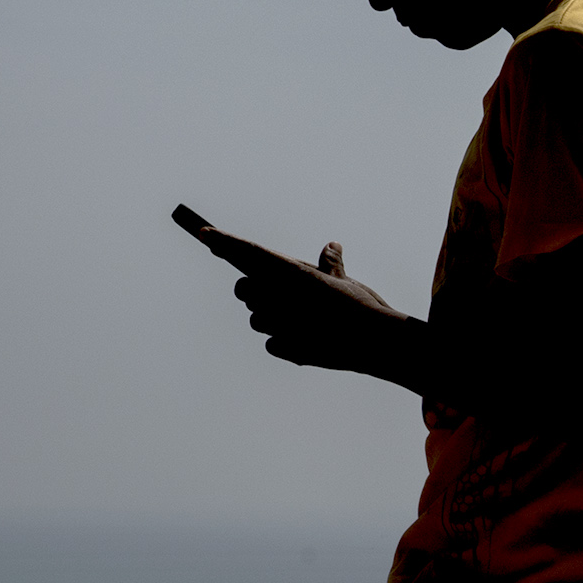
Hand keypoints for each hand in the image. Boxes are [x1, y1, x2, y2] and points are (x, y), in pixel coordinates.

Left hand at [226, 239, 409, 373]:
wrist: (378, 343)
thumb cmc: (362, 306)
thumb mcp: (346, 280)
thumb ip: (329, 264)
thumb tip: (331, 245)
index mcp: (290, 271)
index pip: (247, 252)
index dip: (223, 241)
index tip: (204, 234)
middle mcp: (278, 294)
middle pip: (243, 289)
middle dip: (255, 290)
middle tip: (281, 294)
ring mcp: (278, 323)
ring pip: (256, 319)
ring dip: (272, 318)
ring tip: (306, 321)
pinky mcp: (283, 348)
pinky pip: (271, 343)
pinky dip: (285, 342)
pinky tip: (309, 341)